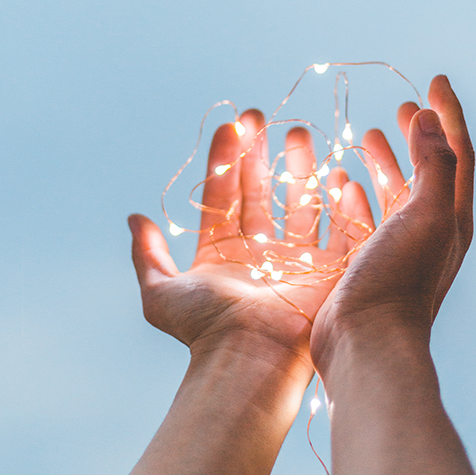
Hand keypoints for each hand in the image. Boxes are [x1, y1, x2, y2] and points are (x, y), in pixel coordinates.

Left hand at [129, 109, 373, 367]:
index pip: (224, 196)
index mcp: (223, 255)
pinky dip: (340, 203)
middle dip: (260, 155)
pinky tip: (337, 173)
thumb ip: (147, 256)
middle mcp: (260, 256)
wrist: (252, 357)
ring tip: (299, 134)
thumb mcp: (161, 293)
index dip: (226, 160)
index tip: (231, 125)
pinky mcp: (330, 272)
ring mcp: (296, 262)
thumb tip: (134, 219)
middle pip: (261, 193)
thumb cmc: (206, 329)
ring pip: (299, 204)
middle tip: (261, 118)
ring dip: (298, 169)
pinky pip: (339, 230)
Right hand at [308, 77, 475, 474]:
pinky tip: (341, 184)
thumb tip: (430, 119)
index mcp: (451, 217)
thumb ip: (434, 164)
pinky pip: (367, 218)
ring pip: (396, 194)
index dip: (448, 114)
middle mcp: (431, 233)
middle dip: (419, 135)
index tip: (434, 80)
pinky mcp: (369, 266)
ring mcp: (399, 251)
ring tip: (371, 137)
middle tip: (403, 106)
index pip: (457, 153)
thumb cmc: (398, 281)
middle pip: (429, 171)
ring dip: (387, 162)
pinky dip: (358, 194)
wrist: (368, 346)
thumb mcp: (427, 215)